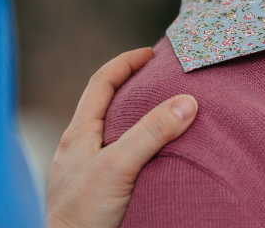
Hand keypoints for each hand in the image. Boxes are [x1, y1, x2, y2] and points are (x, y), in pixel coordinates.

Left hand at [45, 47, 197, 227]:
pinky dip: (133, 145)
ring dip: (134, 117)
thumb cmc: (84, 212)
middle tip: (161, 79)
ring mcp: (83, 169)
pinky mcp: (93, 190)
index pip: (101, 83)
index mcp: (78, 133)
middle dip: (133, 86)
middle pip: (105, 104)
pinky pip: (115, 155)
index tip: (151, 54)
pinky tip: (149, 156)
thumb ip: (150, 133)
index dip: (126, 63)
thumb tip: (186, 101)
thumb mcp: (120, 165)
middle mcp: (78, 147)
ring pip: (110, 132)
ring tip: (161, 113)